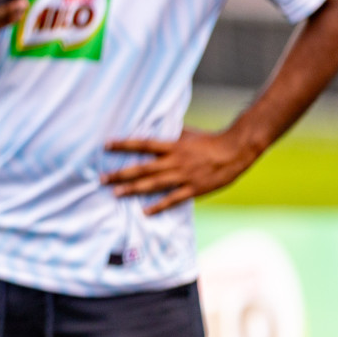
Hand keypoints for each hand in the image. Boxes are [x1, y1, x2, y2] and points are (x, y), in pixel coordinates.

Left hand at [103, 127, 260, 214]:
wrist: (235, 151)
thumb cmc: (209, 140)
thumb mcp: (187, 132)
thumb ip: (169, 132)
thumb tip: (154, 125)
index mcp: (172, 145)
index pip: (143, 144)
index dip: (124, 144)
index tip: (106, 145)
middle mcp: (175, 161)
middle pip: (143, 168)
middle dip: (121, 173)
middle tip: (102, 178)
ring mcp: (184, 176)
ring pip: (153, 184)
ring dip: (133, 189)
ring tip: (116, 193)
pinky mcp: (194, 188)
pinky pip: (173, 199)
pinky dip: (158, 205)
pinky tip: (144, 211)